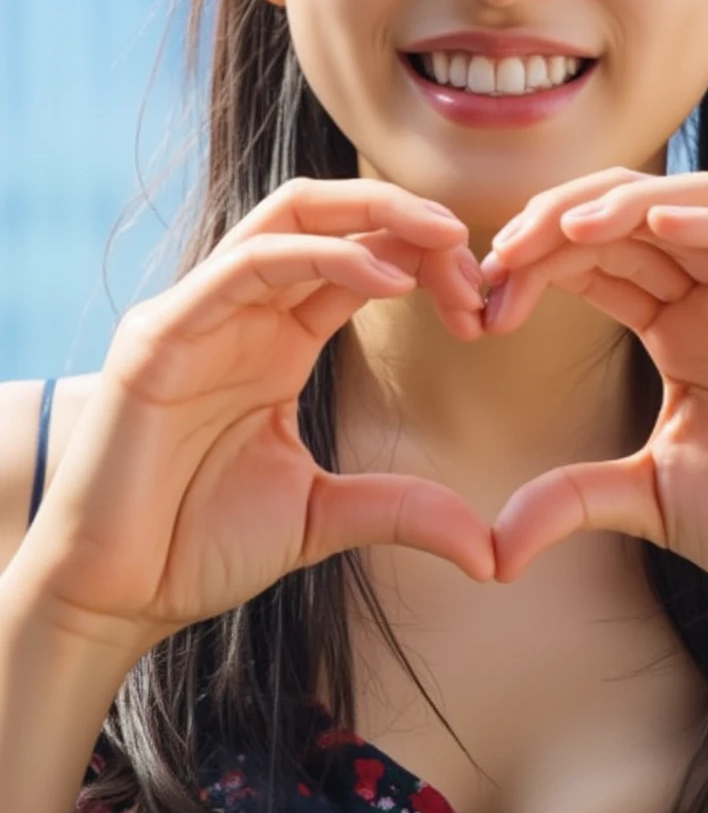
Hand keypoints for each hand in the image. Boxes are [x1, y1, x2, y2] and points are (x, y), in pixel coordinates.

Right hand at [19, 178, 492, 654]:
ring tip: (445, 239)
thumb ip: (401, 510)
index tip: (484, 304)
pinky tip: (386, 280)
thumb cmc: (199, 546)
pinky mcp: (162, 334)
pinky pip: (247, 266)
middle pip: (325, 217)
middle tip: (472, 246)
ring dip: (372, 216)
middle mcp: (240, 311)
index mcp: (277, 338)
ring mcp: (198, 314)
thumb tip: (487, 552)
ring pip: (288, 219)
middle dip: (404, 216)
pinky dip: (320, 257)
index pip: (357, 261)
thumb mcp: (322, 517)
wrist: (116, 596)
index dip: (425, 262)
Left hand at [480, 169, 707, 633]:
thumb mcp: (646, 499)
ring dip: (624, 205)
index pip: (599, 258)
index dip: (539, 258)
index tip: (484, 288)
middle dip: (562, 221)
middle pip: (633, 217)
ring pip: (694, 207)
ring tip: (563, 228)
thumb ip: (571, 499)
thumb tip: (493, 548)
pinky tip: (655, 225)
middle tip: (503, 252)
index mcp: (678, 324)